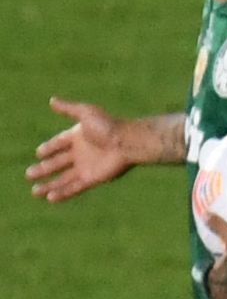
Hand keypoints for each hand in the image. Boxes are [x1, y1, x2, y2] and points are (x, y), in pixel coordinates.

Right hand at [30, 99, 145, 203]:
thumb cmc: (108, 126)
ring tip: (34, 191)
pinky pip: (75, 187)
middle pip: (57, 163)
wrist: (127, 143)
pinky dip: (63, 193)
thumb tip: (52, 100)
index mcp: (78, 137)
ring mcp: (86, 167)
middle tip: (29, 174)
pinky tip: (50, 198)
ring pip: (63, 179)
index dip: (49, 148)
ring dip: (49, 185)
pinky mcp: (93, 179)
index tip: (39, 153)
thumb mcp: (85, 113)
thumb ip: (68, 108)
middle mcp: (81, 153)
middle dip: (43, 169)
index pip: (59, 144)